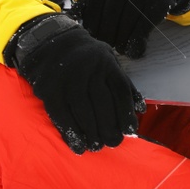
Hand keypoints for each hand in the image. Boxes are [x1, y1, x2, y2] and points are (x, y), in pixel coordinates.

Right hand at [5, 14, 143, 152]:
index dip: (126, 113)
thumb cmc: (87, 59)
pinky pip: (61, 115)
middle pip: (102, 104)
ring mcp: (68, 78)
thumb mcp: (109, 62)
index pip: (120, 92)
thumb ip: (124, 85)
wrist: (50, 42)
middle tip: (113, 142)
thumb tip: (140, 110)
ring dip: (91, 133)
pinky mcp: (49, 89)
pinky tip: (78, 146)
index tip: (130, 132)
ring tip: (97, 146)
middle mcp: (88, 70)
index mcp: (106, 64)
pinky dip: (70, 134)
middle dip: (109, 128)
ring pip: (82, 111)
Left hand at [72, 0, 189, 57]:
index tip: (91, 35)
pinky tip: (134, 50)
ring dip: (121, 41)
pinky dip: (137, 42)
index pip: (96, 3)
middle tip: (105, 45)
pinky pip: (144, 27)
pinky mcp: (159, 1)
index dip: (92, 22)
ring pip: (127, 22)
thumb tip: (74, 16)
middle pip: (110, 14)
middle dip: (106, 34)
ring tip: (119, 49)